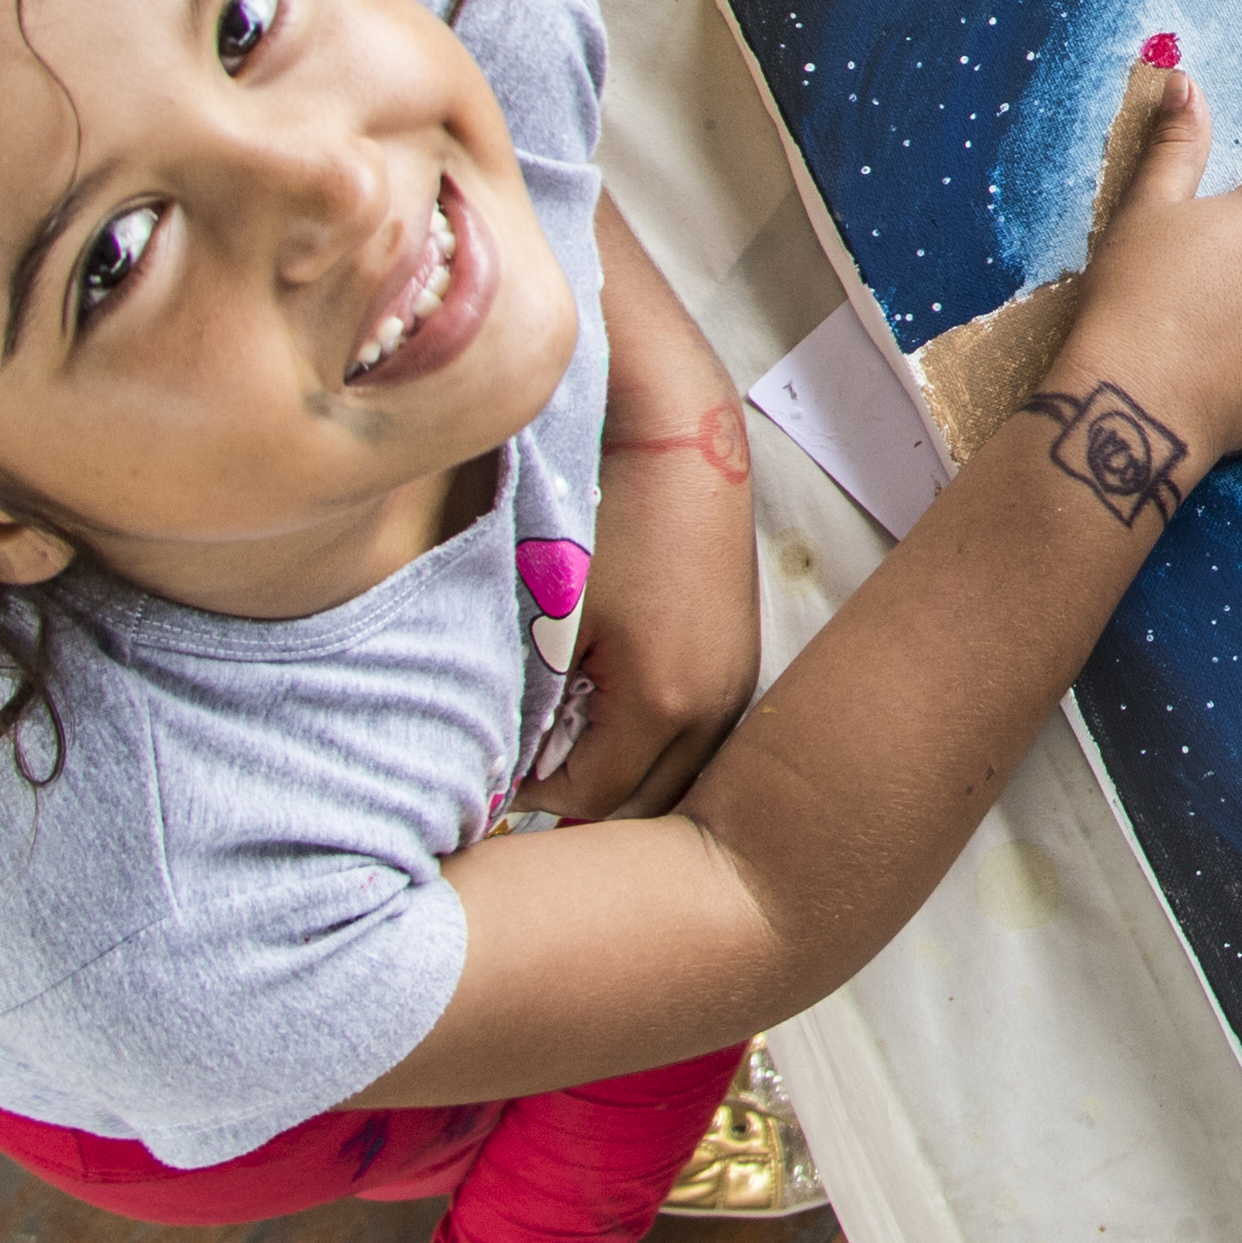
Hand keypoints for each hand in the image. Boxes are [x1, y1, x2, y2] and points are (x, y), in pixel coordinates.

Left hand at [517, 395, 758, 821]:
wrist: (678, 441)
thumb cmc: (605, 516)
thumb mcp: (550, 619)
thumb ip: (531, 709)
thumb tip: (514, 771)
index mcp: (665, 702)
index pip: (593, 797)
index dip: (538, 793)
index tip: (500, 769)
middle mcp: (717, 706)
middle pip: (646, 801)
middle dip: (585, 791)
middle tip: (535, 760)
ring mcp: (738, 682)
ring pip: (678, 770)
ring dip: (625, 768)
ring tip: (572, 729)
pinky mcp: (741, 659)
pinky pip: (696, 732)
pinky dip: (654, 737)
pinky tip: (613, 696)